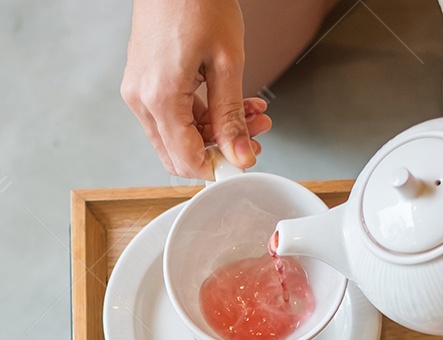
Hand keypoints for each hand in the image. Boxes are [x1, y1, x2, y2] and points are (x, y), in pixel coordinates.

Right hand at [122, 0, 272, 178]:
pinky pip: (173, 115)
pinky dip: (202, 115)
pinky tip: (230, 104)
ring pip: (178, 136)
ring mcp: (139, 90)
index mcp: (159, 97)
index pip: (187, 160)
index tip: (243, 163)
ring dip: (216, 132)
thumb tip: (240, 155)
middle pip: (179, 154)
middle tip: (251, 140)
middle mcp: (141, 99)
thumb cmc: (197, 0)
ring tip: (251, 117)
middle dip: (219, 151)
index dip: (218, 168)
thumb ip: (232, 116)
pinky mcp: (144, 81)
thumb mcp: (227, 62)